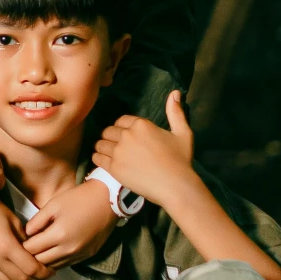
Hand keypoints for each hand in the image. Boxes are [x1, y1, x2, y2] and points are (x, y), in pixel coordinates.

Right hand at [0, 195, 46, 279]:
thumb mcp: (13, 219)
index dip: (44, 273)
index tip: (51, 271)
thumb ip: (24, 240)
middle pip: (20, 279)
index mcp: (7, 247)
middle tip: (41, 275)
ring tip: (23, 273)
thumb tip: (32, 253)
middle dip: (34, 279)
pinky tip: (1, 271)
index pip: (31, 268)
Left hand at [24, 179, 117, 270]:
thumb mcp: (53, 204)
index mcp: (58, 235)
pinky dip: (56, 261)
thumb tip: (26, 234)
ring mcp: (79, 255)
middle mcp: (68, 250)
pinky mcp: (87, 256)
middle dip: (30, 256)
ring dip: (43, 261)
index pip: (31, 249)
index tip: (18, 241)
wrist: (108, 201)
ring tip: (38, 252)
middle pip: (40, 262)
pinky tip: (52, 252)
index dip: (22, 246)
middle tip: (25, 248)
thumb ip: (37, 221)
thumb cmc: (79, 199)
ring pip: (53, 267)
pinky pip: (65, 265)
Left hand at [92, 90, 196, 210]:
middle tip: (116, 147)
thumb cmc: (181, 160)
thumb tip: (175, 93)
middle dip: (111, 137)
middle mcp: (127, 135)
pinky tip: (104, 161)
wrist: (175, 186)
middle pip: (108, 131)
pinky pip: (97, 158)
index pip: (121, 120)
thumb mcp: (183, 133)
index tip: (125, 136)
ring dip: (103, 148)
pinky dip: (98, 158)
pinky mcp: (114, 167)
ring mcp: (119, 151)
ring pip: (100, 144)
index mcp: (141, 124)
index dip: (122, 128)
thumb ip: (175, 112)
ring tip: (108, 154)